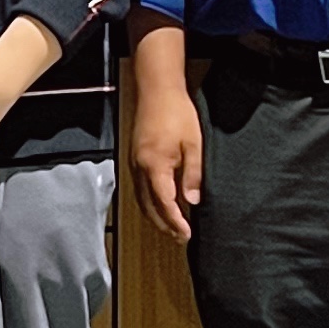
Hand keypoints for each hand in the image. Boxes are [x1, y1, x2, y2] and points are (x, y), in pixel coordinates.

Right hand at [131, 72, 204, 242]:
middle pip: (149, 206)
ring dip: (155, 216)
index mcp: (155, 165)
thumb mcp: (194, 144)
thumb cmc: (177, 113)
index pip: (164, 203)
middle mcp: (140, 168)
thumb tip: (192, 201)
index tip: (185, 234)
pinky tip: (160, 204)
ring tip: (171, 227)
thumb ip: (193, 174)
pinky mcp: (134, 158)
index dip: (175, 221)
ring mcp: (134, 163)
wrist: (156, 90)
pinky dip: (149, 202)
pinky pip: (140, 188)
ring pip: (142, 199)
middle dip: (163, 224)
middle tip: (179, 237)